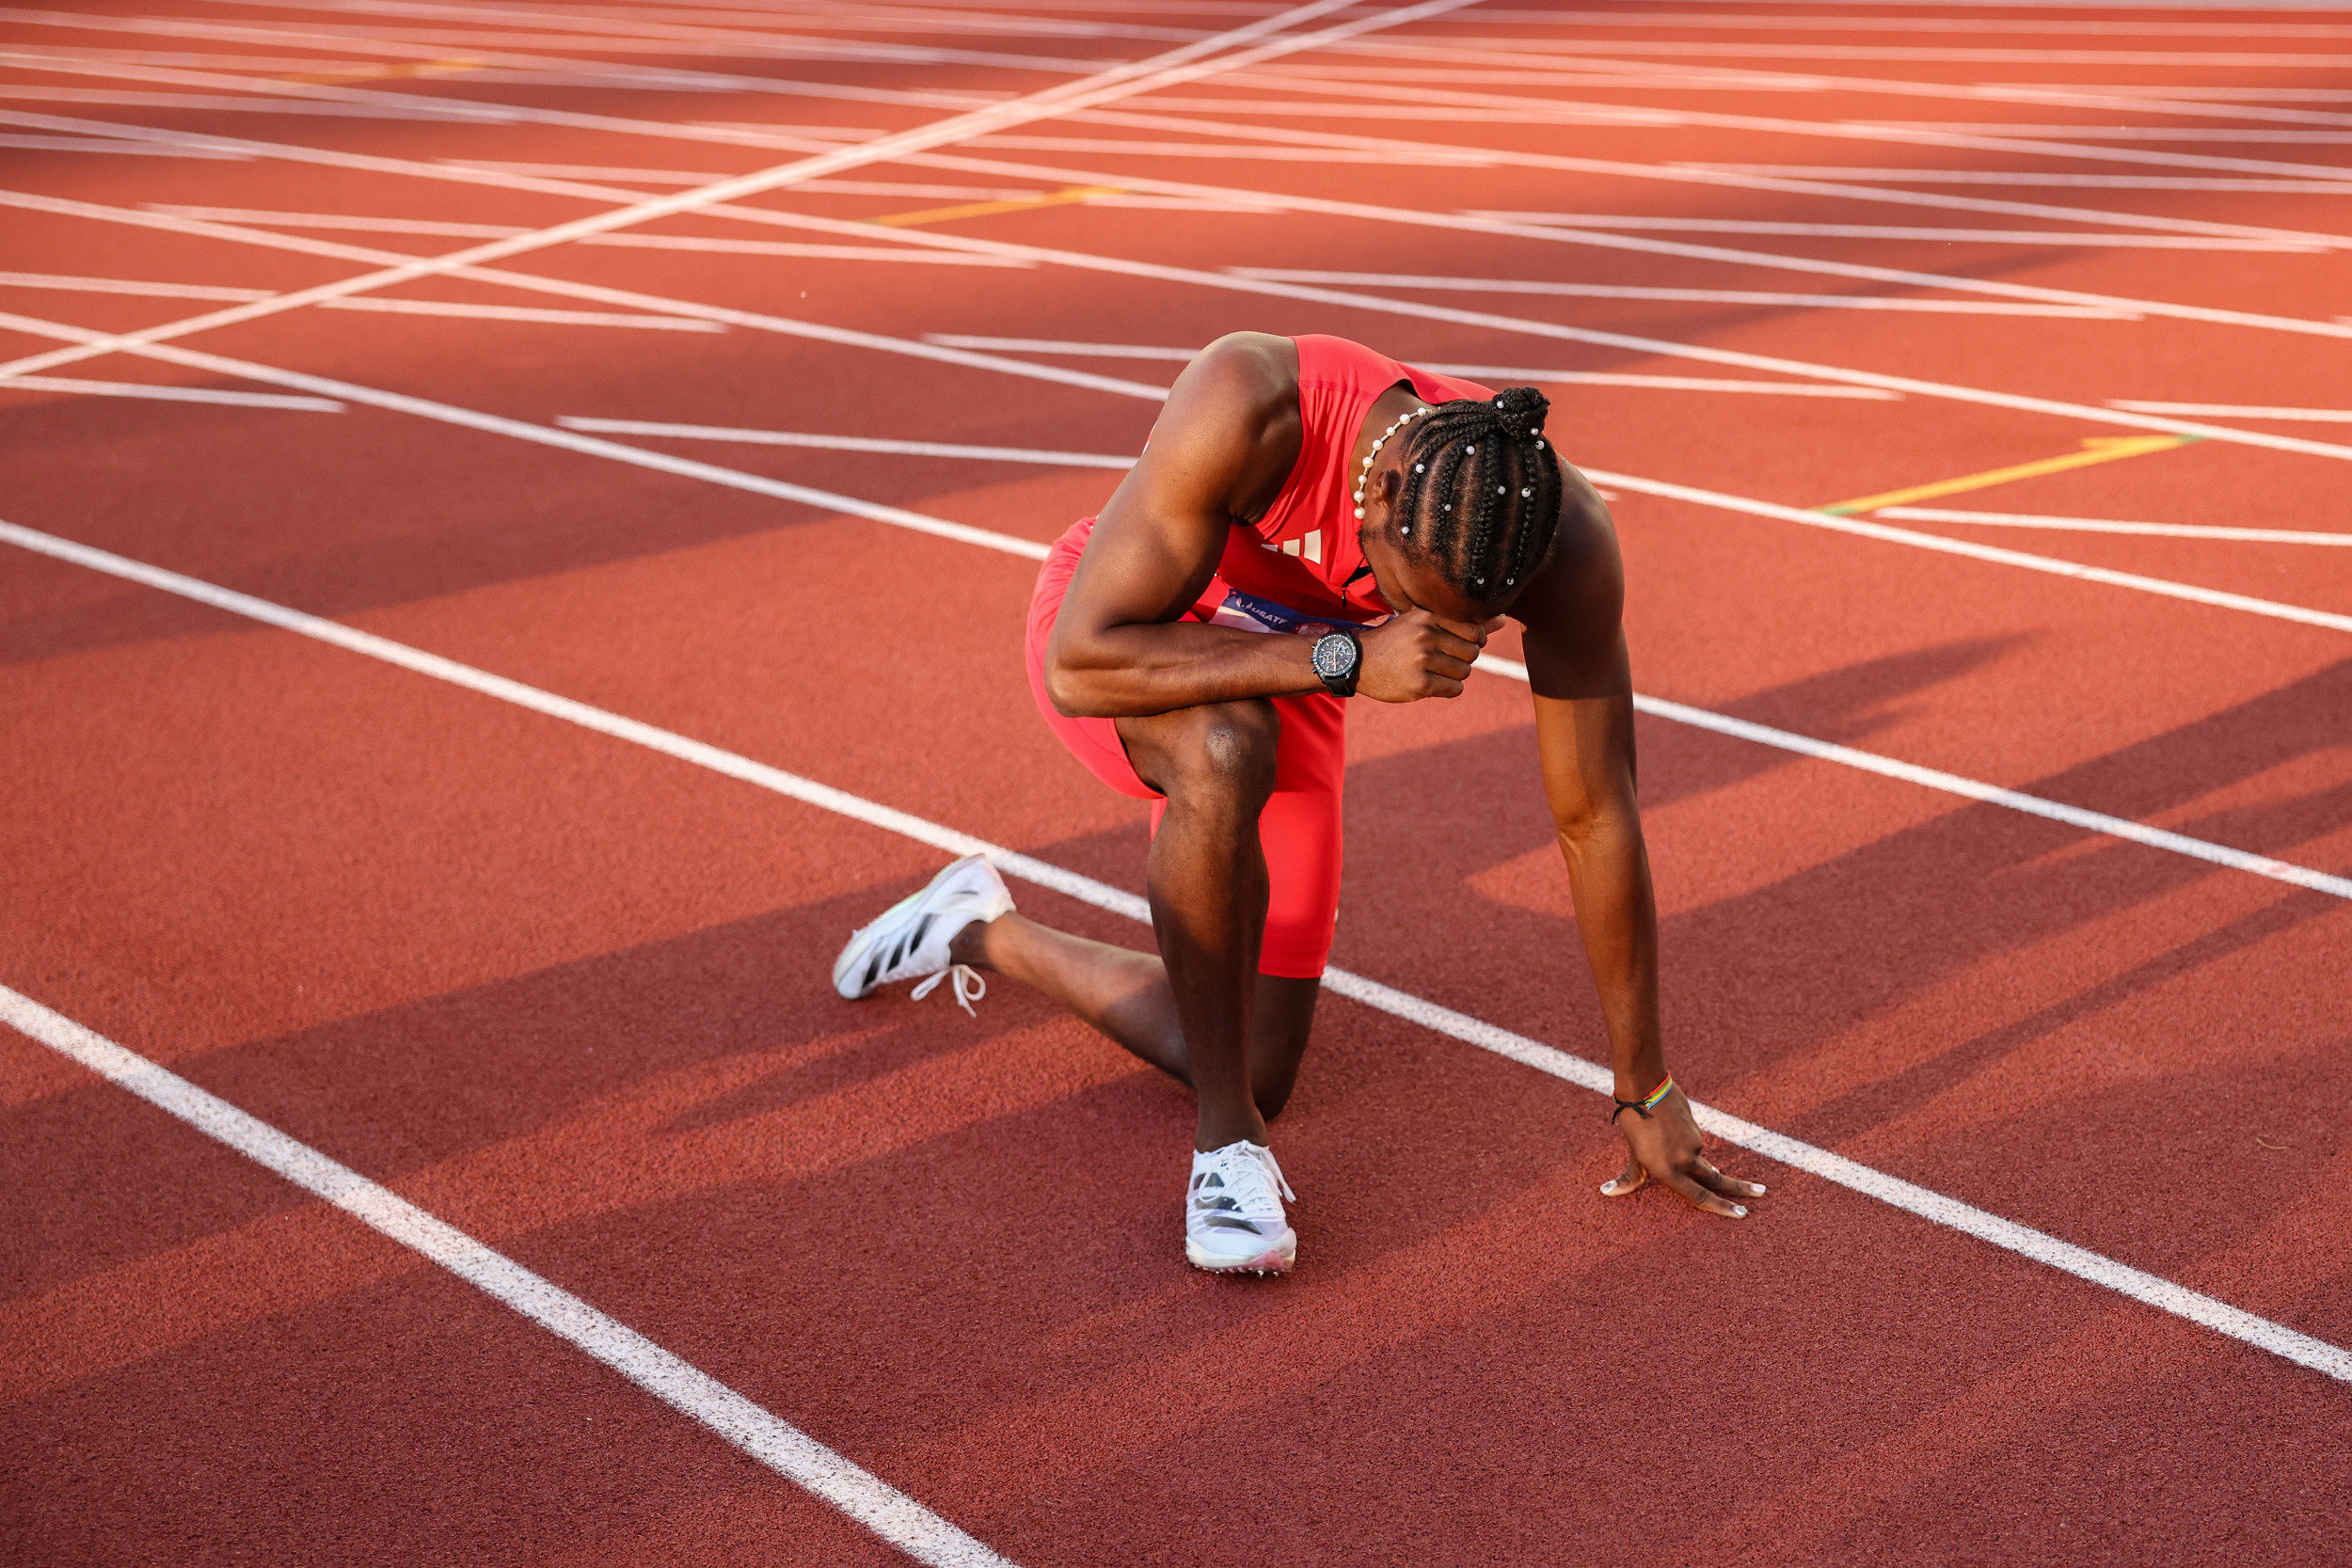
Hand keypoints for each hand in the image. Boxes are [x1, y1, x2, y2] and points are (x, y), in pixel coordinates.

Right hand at [1355, 609, 1504, 702]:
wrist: (1356, 662)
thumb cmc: (1394, 641)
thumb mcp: (1423, 623)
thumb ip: (1464, 623)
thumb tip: (1503, 619)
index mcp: (1429, 617)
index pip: (1475, 631)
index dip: (1472, 642)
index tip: (1456, 645)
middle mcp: (1426, 635)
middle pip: (1472, 653)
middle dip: (1462, 660)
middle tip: (1441, 660)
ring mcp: (1423, 660)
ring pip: (1465, 672)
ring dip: (1454, 676)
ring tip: (1433, 671)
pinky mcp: (1420, 684)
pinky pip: (1454, 689)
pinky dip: (1447, 689)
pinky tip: (1430, 683)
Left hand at [1600, 1082, 1765, 1218]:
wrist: (1644, 1087)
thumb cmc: (1633, 1122)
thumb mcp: (1633, 1153)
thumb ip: (1631, 1176)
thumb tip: (1607, 1191)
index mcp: (1667, 1171)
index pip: (1699, 1196)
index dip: (1721, 1208)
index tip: (1742, 1214)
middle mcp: (1683, 1160)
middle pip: (1717, 1180)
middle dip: (1740, 1188)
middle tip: (1760, 1193)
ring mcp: (1692, 1143)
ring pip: (1698, 1157)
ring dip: (1692, 1157)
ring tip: (1663, 1137)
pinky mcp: (1696, 1127)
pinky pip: (1693, 1140)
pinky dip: (1686, 1140)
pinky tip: (1669, 1126)